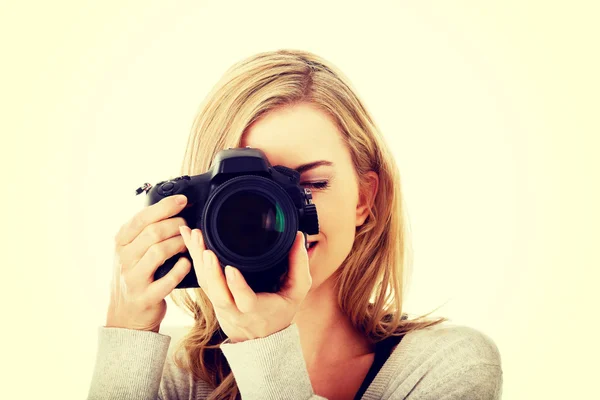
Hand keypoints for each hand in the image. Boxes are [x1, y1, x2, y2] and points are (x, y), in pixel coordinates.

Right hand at [106, 194, 191, 332]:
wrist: (126, 315)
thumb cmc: (135, 276)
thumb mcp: (132, 250)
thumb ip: (145, 231)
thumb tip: (173, 207)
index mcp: (121, 242)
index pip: (141, 218)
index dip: (164, 206)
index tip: (183, 200)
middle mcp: (124, 259)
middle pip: (152, 233)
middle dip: (175, 225)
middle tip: (188, 225)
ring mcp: (133, 279)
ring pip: (158, 252)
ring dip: (179, 244)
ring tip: (188, 244)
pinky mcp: (145, 297)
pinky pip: (167, 280)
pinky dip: (180, 269)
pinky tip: (186, 263)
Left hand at [179, 226, 311, 342]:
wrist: (260, 338)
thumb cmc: (280, 311)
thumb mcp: (297, 292)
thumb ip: (300, 266)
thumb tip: (298, 239)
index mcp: (255, 310)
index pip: (244, 300)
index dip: (237, 286)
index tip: (231, 269)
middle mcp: (234, 310)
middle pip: (218, 293)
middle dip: (210, 270)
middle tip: (206, 248)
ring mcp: (220, 304)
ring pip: (205, 284)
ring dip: (198, 260)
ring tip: (195, 236)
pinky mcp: (211, 296)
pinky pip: (200, 278)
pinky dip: (193, 257)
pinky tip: (188, 238)